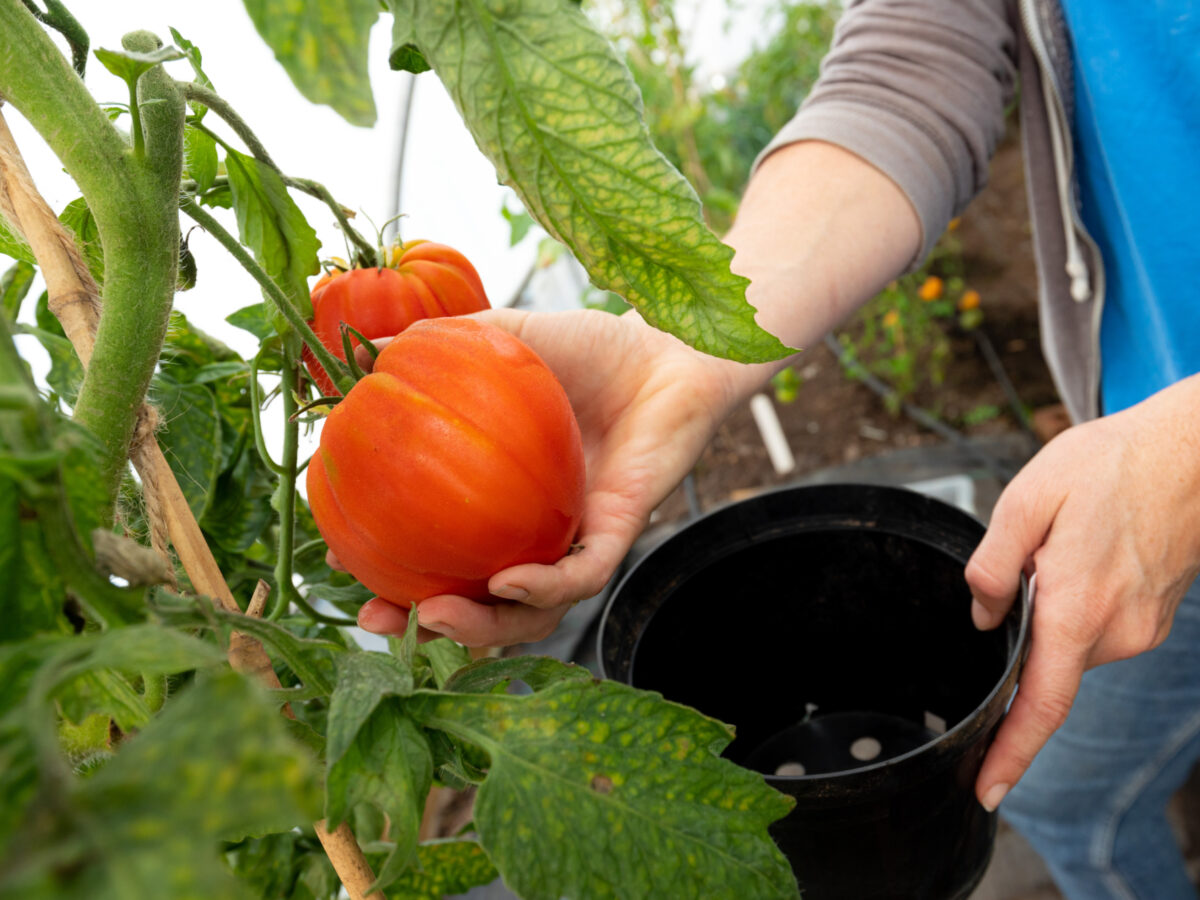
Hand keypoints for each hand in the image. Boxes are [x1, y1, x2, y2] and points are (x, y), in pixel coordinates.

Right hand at [350, 307, 767, 645]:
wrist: (668, 345)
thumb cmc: (590, 349)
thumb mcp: (506, 340)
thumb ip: (444, 344)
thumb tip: (363, 350)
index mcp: (501, 497)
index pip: (441, 547)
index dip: (391, 564)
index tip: (340, 559)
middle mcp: (536, 528)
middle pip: (479, 599)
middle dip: (427, 621)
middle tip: (376, 619)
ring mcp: (577, 535)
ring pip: (531, 610)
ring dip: (482, 626)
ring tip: (434, 615)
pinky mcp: (620, 531)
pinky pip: (582, 576)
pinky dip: (545, 588)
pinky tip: (508, 583)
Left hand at [967, 374, 1199, 810]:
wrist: (1192, 452)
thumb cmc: (1111, 466)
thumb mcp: (1028, 499)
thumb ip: (993, 564)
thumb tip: (981, 615)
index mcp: (1077, 608)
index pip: (1040, 703)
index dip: (1011, 751)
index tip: (987, 789)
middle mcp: (1115, 632)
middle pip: (1046, 666)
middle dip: (1022, 637)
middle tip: (1029, 565)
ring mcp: (1141, 629)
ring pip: (1069, 645)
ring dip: (1050, 615)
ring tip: (1059, 547)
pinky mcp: (1151, 618)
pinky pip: (1094, 630)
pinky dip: (1073, 608)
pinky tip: (1081, 558)